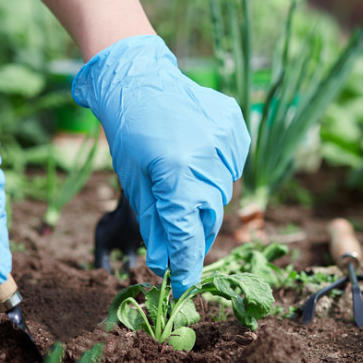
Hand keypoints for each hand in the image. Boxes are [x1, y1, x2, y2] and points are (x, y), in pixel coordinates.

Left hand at [72, 35, 249, 296]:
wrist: (138, 78)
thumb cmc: (128, 132)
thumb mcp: (134, 182)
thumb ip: (155, 223)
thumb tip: (165, 263)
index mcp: (176, 174)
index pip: (187, 234)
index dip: (185, 264)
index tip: (182, 285)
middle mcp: (207, 158)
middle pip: (210, 216)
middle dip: (194, 233)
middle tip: (181, 240)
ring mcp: (225, 140)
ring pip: (222, 192)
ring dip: (205, 199)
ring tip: (183, 181)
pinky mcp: (235, 126)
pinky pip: (232, 165)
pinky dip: (217, 171)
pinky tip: (197, 157)